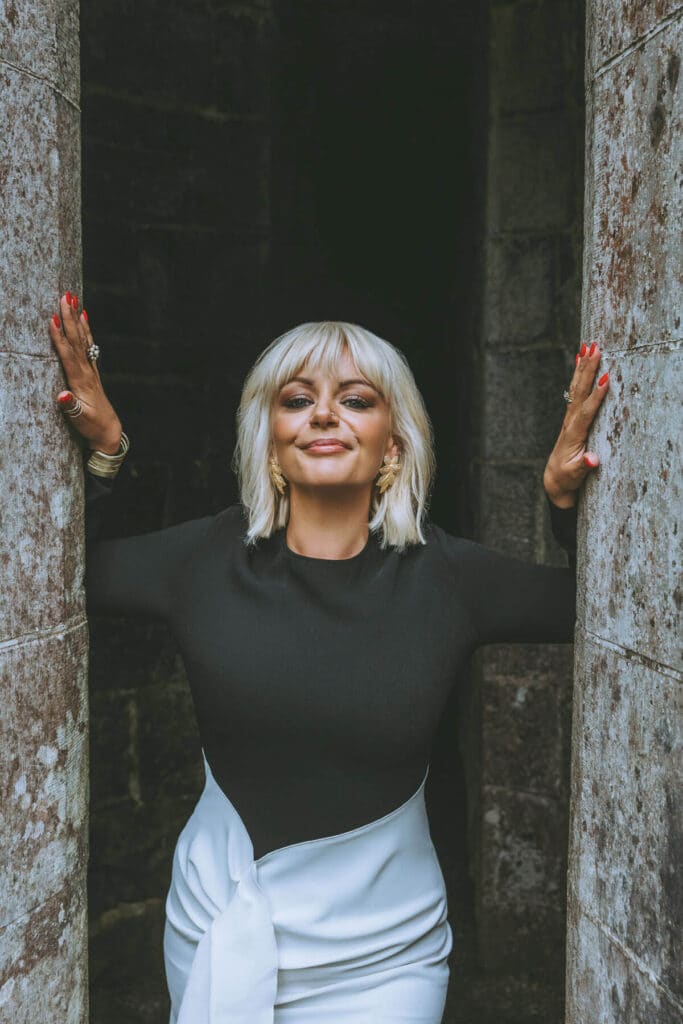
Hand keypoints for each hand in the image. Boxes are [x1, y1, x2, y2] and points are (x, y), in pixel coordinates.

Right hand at [49, 292, 122, 452]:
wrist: (109, 431)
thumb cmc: (91, 426)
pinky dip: (85, 329)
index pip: (68, 355)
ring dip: (77, 318)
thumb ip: (70, 407)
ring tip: (73, 298)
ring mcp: (90, 369)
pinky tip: (84, 316)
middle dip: (70, 317)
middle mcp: (87, 371)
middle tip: (65, 295)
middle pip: (76, 340)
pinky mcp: (91, 370)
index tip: (53, 318)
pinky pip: (88, 344)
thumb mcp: (79, 419)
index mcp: (80, 381)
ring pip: (83, 338)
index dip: (60, 337)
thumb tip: (61, 395)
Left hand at [543, 341, 608, 507]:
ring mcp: (570, 417)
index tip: (606, 378)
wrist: (555, 478)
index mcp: (574, 434)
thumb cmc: (568, 477)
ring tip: (588, 346)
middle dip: (588, 369)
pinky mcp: (572, 416)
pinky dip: (579, 374)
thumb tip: (592, 460)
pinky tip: (580, 359)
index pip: (586, 411)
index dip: (596, 395)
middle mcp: (570, 421)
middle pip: (580, 392)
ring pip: (577, 387)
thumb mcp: (575, 475)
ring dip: (583, 366)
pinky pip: (576, 391)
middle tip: (595, 348)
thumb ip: (583, 466)